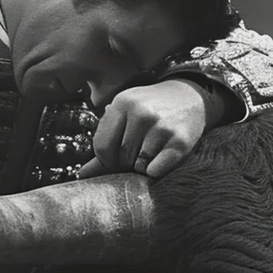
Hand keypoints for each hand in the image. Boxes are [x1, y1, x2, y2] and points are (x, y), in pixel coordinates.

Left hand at [77, 78, 218, 179]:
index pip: (101, 146)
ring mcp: (162, 126)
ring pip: (139, 166)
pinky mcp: (180, 141)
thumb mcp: (126, 117)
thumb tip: (81, 175)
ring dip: (143, 167)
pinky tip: (164, 156)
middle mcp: (141, 112)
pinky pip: (156, 171)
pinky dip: (157, 170)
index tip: (118, 158)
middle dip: (127, 163)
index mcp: (122, 103)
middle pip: (120, 158)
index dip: (107, 159)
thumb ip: (105, 143)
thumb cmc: (151, 111)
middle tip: (139, 153)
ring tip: (153, 150)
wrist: (190, 97)